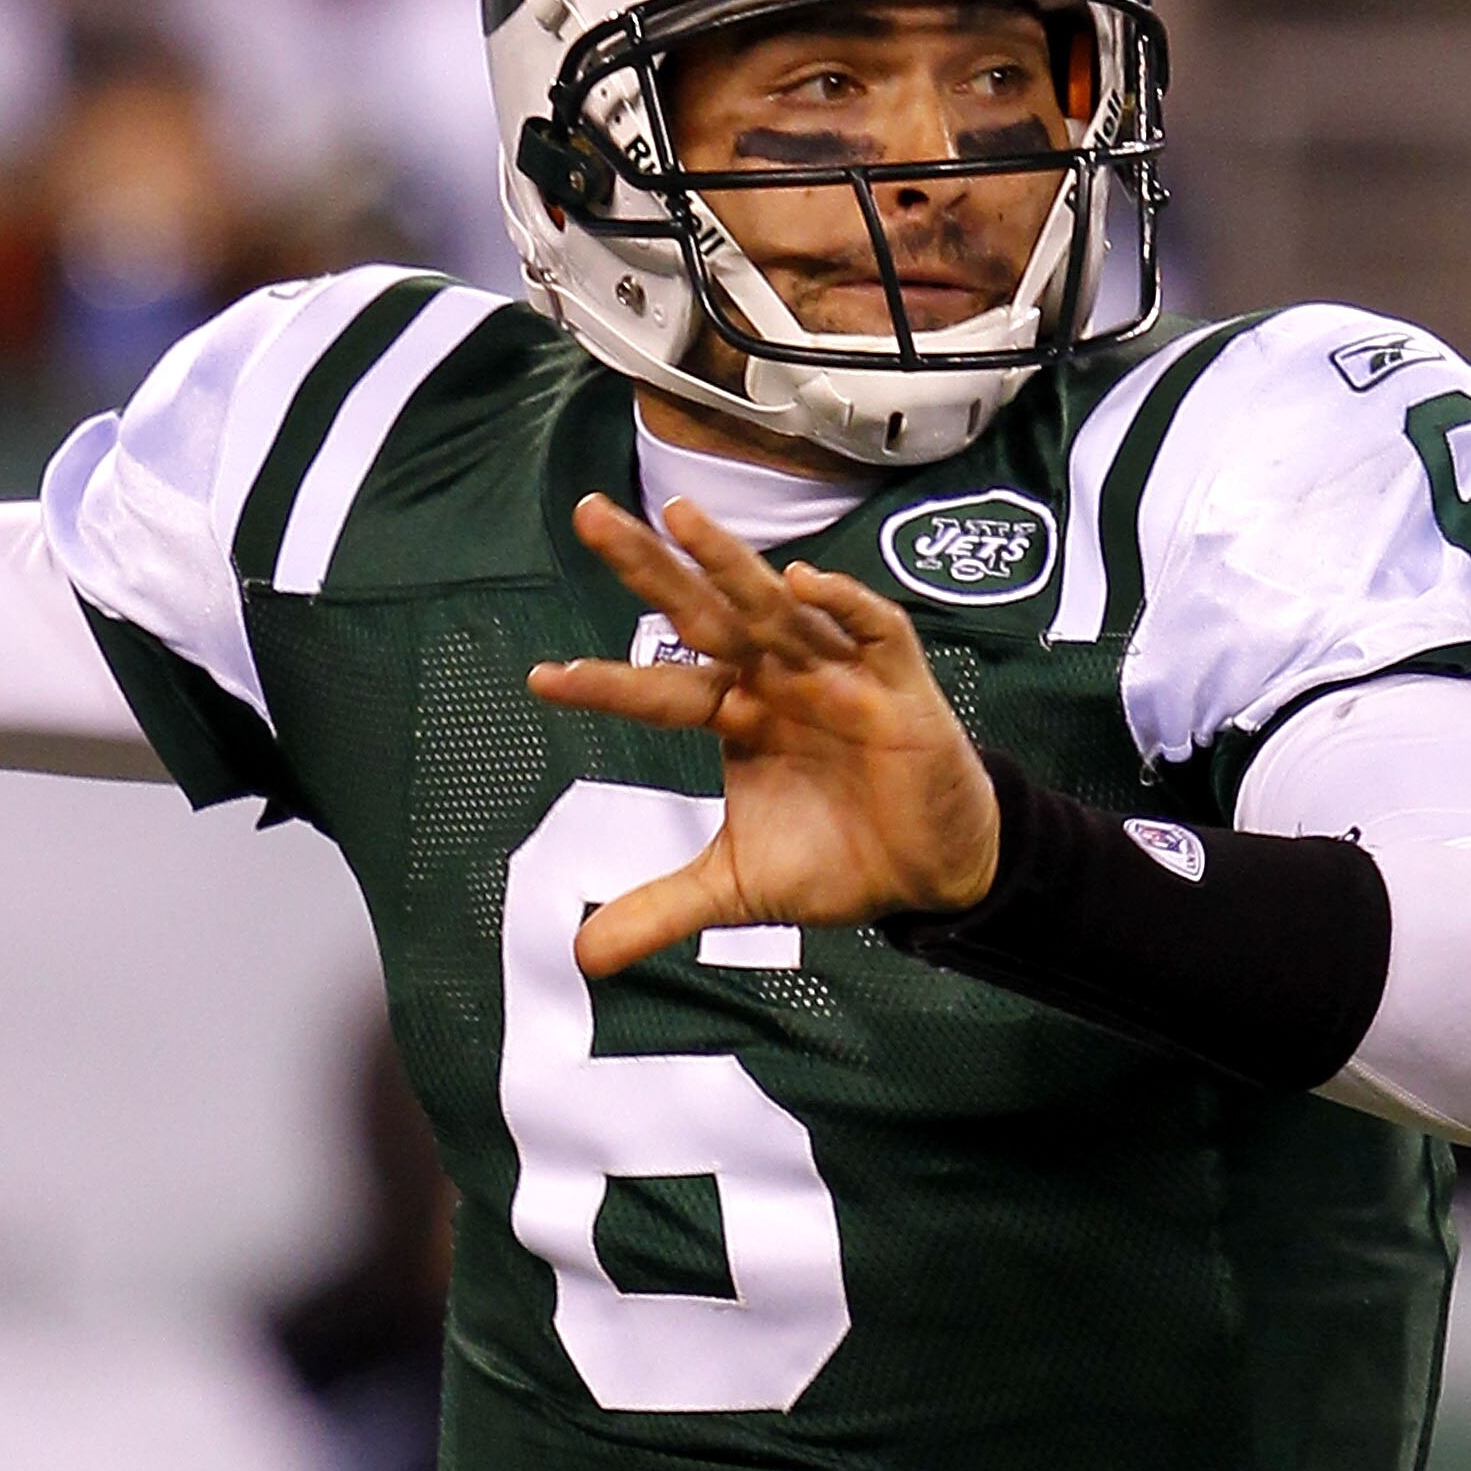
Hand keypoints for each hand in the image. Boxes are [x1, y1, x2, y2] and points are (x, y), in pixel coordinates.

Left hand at [532, 489, 1001, 975]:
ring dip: (731, 561)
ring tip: (684, 518)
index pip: (660, 690)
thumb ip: (660, 909)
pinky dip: (843, 604)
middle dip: (650, 565)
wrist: (928, 876)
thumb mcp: (735, 891)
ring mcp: (838, 673)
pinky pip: (874, 628)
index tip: (541, 679)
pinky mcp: (900, 684)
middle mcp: (779, 680)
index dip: (606, 684)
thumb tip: (581, 955)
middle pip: (704, 612)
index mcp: (739, 716)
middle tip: (590, 516)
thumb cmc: (838, 858)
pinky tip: (804, 581)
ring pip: (777, 604)